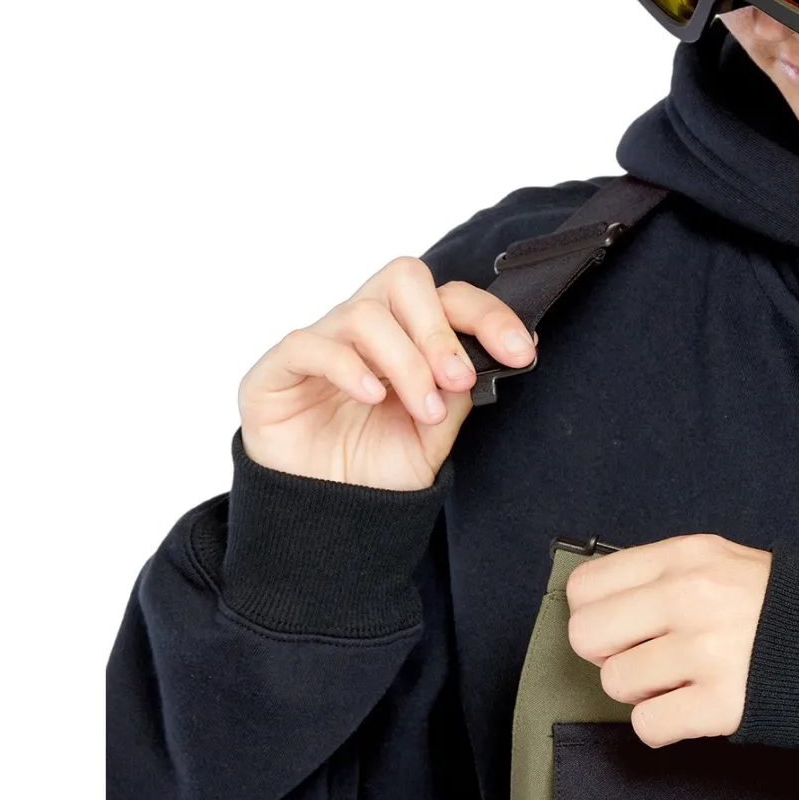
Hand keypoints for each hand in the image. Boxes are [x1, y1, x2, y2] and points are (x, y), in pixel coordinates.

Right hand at [238, 255, 536, 489]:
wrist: (327, 520)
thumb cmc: (377, 470)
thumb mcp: (434, 436)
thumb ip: (456, 393)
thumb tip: (493, 355)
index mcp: (406, 336)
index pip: (448, 297)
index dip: (488, 315)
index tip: (521, 352)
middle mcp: (363, 329)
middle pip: (404, 279)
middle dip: (440, 329)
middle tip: (457, 380)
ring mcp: (320, 344)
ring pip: (365, 314)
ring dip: (405, 361)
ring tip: (421, 409)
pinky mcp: (276, 370)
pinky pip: (309, 344)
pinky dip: (348, 366)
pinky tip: (372, 397)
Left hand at [565, 534, 772, 747]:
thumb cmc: (781, 606)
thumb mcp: (721, 562)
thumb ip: (661, 576)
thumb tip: (599, 607)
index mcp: (685, 556)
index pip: (587, 586)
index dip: (593, 613)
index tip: (617, 626)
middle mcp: (689, 596)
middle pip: (587, 636)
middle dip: (607, 654)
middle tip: (644, 657)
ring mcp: (704, 650)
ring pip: (615, 683)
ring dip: (642, 691)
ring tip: (680, 680)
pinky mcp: (721, 704)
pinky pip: (648, 726)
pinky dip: (662, 725)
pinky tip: (691, 707)